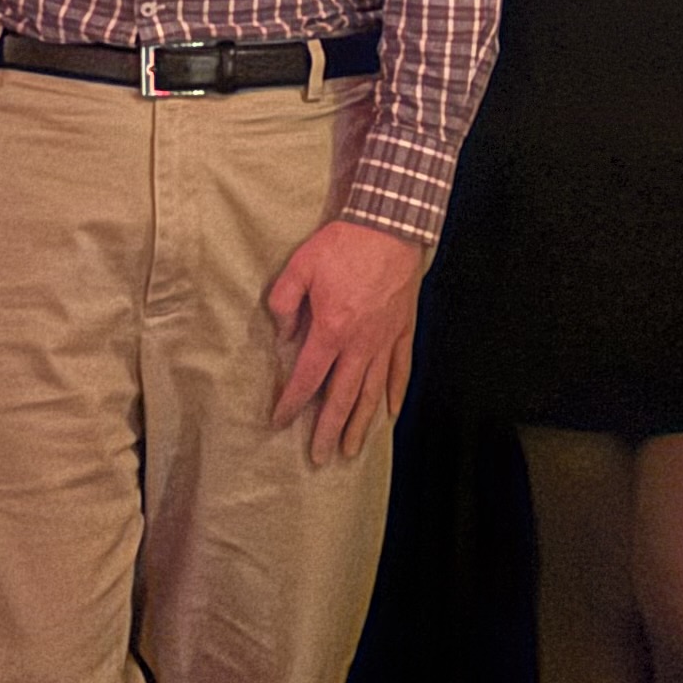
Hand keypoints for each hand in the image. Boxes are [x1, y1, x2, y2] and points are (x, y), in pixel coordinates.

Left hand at [266, 217, 426, 465]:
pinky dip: (396, 392)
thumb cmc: (343, 244)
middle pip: (343, 397)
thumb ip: (283, 303)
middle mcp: (360, 343)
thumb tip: (282, 336)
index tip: (279, 422)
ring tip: (352, 449)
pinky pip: (401, 368)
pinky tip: (390, 412)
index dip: (292, 403)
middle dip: (329, 430)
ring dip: (361, 423)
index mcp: (331, 330)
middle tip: (320, 457)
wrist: (389, 225)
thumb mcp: (299, 266)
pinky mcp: (403, 329)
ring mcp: (385, 338)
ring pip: (373, 391)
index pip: (308, 378)